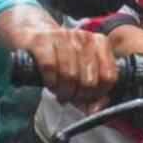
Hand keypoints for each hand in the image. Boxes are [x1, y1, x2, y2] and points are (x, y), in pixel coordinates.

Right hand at [0, 5, 118, 112]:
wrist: (33, 32)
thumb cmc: (61, 54)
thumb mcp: (82, 68)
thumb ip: (94, 91)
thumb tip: (94, 110)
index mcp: (99, 42)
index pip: (109, 76)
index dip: (99, 94)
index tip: (89, 99)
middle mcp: (83, 37)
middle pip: (89, 80)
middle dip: (80, 96)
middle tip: (72, 98)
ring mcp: (63, 37)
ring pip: (70, 75)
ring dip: (64, 92)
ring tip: (61, 94)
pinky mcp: (42, 41)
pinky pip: (50, 68)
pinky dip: (51, 82)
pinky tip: (51, 84)